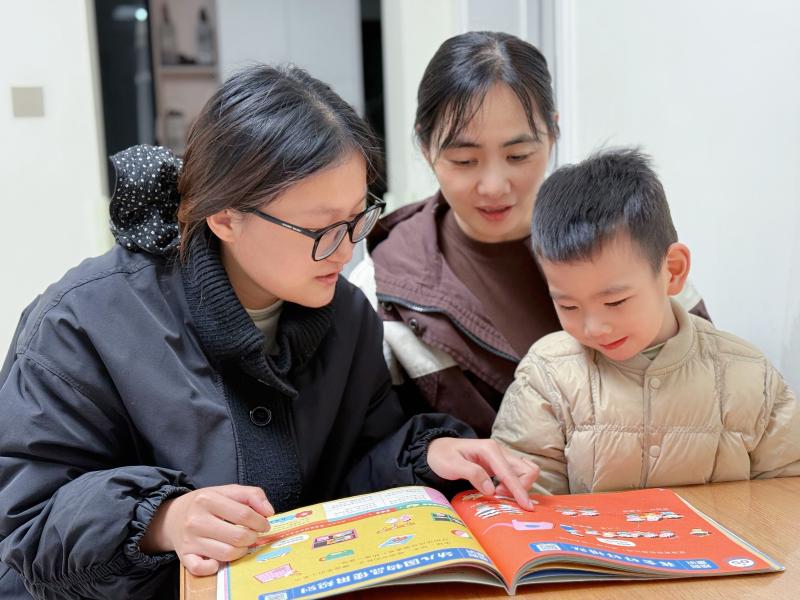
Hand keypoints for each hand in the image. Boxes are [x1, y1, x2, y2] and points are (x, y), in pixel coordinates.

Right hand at [139, 484, 273, 575]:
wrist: (172, 516)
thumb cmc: (206, 504)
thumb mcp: (227, 490)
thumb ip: (252, 495)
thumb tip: (269, 512)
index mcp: (207, 499)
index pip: (244, 514)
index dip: (260, 522)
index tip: (264, 524)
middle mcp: (196, 520)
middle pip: (237, 536)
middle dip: (252, 537)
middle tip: (253, 535)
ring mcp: (190, 540)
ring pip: (226, 554)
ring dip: (241, 551)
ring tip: (242, 544)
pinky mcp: (184, 556)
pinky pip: (201, 569)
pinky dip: (214, 567)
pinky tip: (219, 559)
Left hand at [427, 438, 539, 509]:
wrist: (437, 450)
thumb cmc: (442, 456)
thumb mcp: (452, 465)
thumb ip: (473, 474)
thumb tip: (491, 490)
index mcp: (490, 449)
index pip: (510, 473)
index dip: (519, 490)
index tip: (526, 506)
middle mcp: (500, 451)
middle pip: (527, 469)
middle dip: (520, 487)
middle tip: (499, 496)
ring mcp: (501, 457)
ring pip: (525, 471)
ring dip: (518, 486)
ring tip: (498, 493)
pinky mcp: (500, 464)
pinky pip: (517, 475)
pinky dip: (515, 485)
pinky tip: (500, 491)